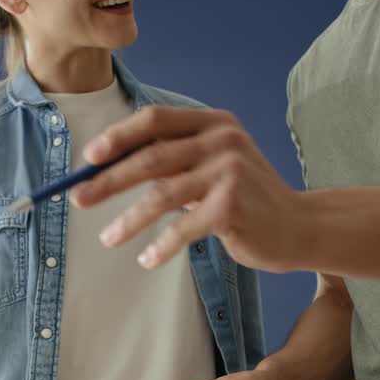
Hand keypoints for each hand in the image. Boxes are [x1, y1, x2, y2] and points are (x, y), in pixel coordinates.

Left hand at [71, 106, 304, 272]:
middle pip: (150, 156)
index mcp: (214, 123)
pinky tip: (148, 259)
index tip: (88, 159)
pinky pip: (182, 228)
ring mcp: (229, 172)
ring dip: (128, 220)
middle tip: (79, 199)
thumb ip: (175, 159)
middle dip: (109, 180)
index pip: (155, 120)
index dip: (118, 138)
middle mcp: (222, 140)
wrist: (300, 227)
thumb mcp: (214, 166)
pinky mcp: (233, 206)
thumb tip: (107, 169)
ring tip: (108, 238)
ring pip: (161, 195)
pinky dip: (160, 246)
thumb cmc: (247, 199)